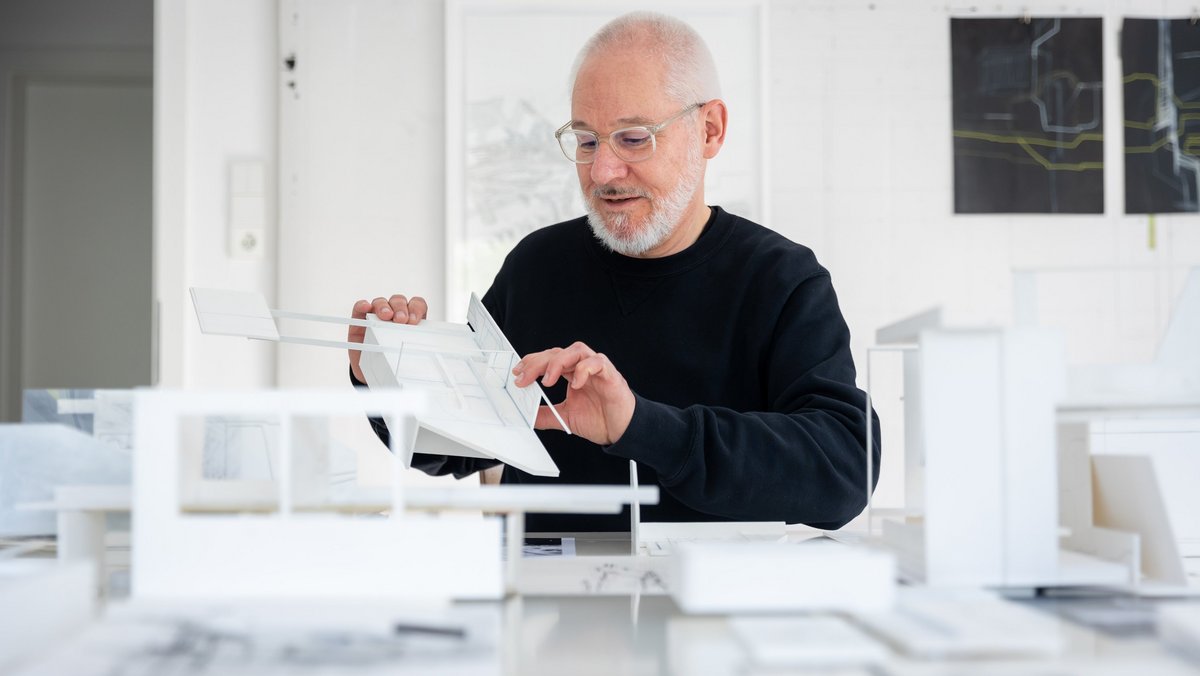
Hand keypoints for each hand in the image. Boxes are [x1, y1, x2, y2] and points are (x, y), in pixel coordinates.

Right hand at [348, 294, 427, 382]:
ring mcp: (376, 316)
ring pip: (381, 302)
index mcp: (410, 321)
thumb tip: (420, 356)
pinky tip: (366, 307)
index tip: (415, 321)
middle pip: (399, 301)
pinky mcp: (360, 320)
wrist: (373, 375)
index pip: (417, 305)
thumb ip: (413, 351)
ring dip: (384, 307)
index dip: (417, 309)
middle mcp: (394, 315)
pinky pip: (360, 307)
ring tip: (386, 316)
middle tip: (401, 320)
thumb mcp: (408, 359)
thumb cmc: (394, 364)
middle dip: (401, 308)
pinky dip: (363, 305)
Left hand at [512, 342, 635, 445]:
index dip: (532, 362)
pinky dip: (584, 369)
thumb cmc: (599, 419)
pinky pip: (597, 362)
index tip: (517, 372)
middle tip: (524, 377)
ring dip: (558, 362)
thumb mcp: (564, 417)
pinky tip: (575, 383)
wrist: (621, 431)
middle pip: (558, 352)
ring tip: (548, 379)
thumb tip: (526, 414)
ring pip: (576, 350)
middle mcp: (582, 367)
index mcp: (571, 373)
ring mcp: (597, 369)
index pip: (548, 359)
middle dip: (538, 362)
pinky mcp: (610, 375)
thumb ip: (545, 414)